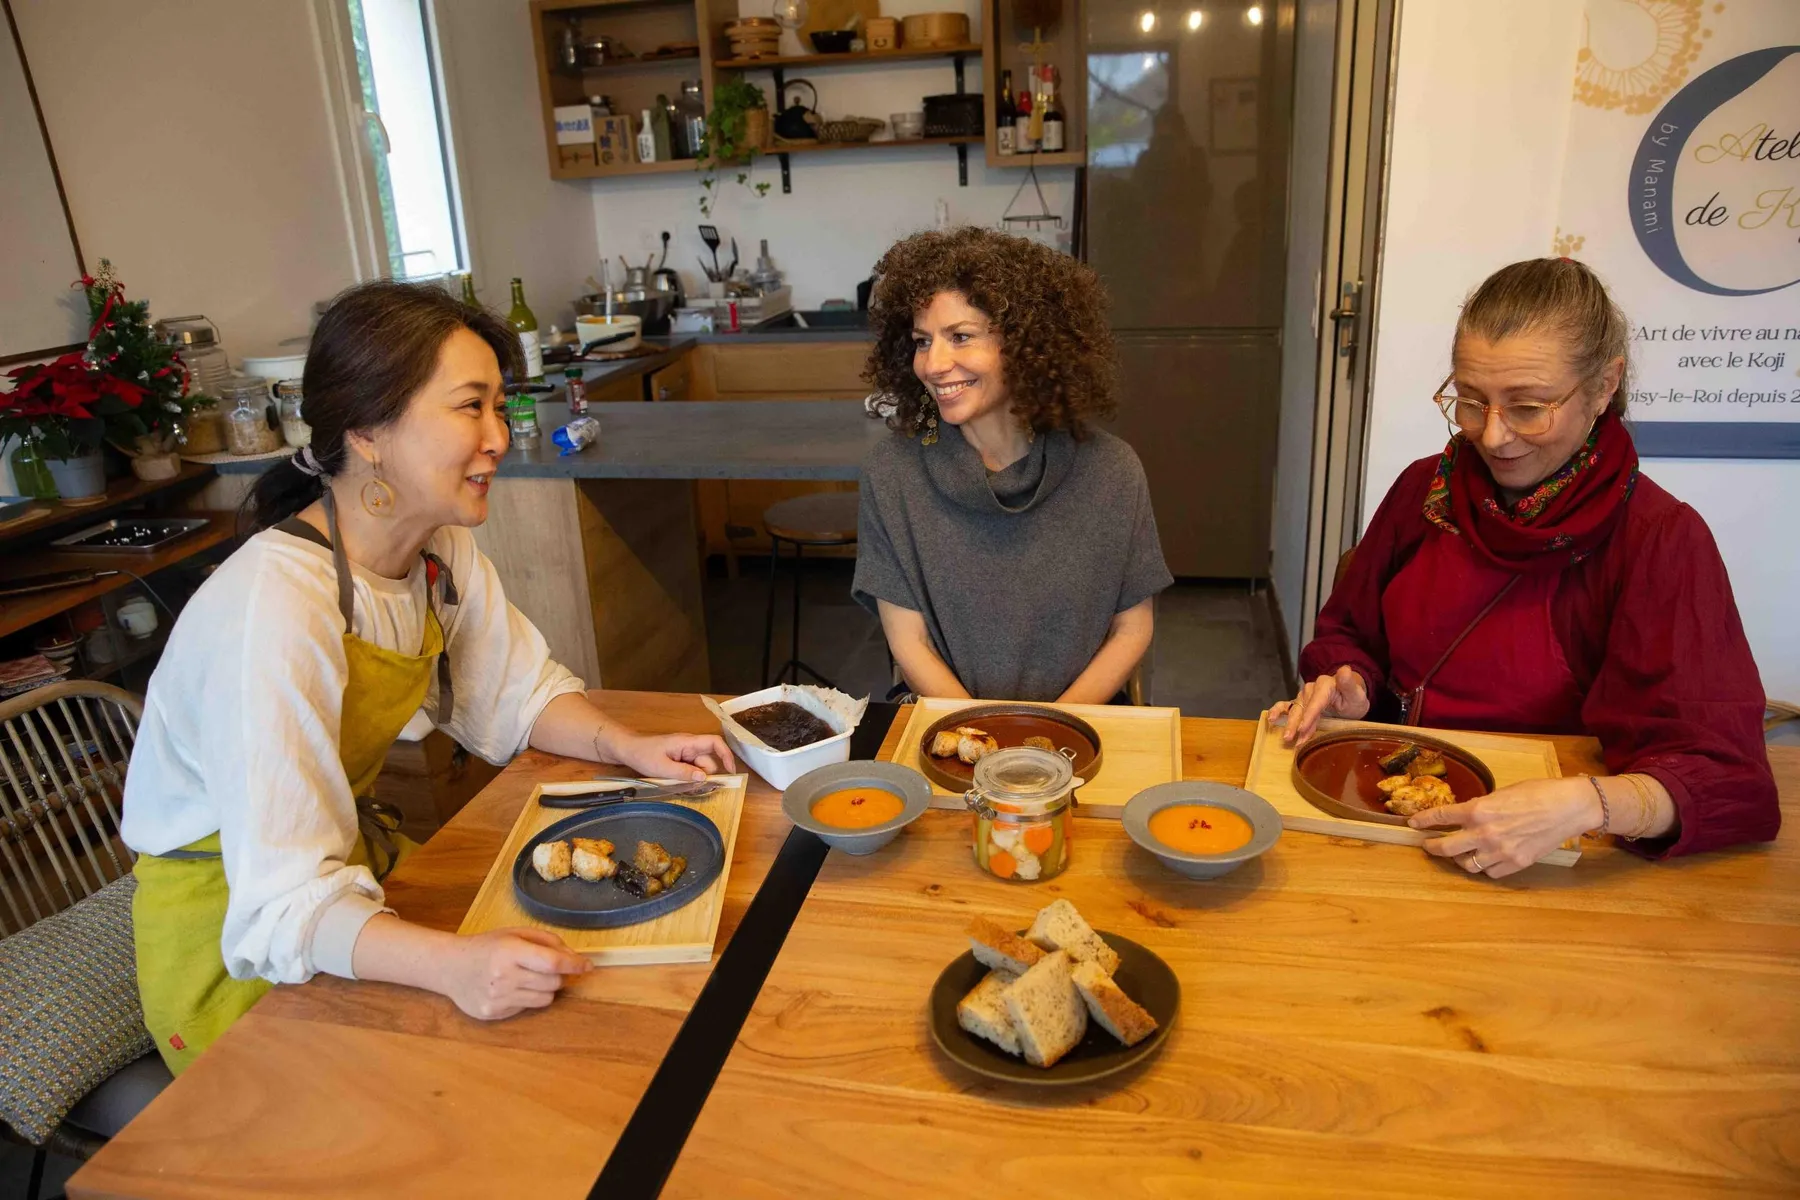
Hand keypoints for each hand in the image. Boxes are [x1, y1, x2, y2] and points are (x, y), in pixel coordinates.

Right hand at [444, 928, 588, 1019]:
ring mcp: (498, 997)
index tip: (588, 966)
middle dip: (558, 975)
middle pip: (553, 983)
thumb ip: (547, 942)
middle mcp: (504, 976)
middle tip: (547, 968)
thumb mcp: (515, 933)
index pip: (553, 963)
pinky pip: (527, 1008)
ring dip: (545, 988)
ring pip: (545, 998)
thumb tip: (574, 958)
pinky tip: (511, 988)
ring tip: (527, 977)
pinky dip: (528, 998)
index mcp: (510, 951)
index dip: (575, 965)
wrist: (449, 967)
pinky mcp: (494, 1013)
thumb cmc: (487, 946)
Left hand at [614, 730, 734, 781]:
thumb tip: (704, 778)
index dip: (726, 756)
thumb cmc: (643, 754)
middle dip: (704, 776)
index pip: (715, 743)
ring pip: (699, 768)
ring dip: (693, 778)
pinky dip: (687, 777)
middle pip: (708, 761)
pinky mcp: (680, 759)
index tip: (731, 772)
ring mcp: (685, 752)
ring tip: (675, 783)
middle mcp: (690, 746)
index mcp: (687, 742)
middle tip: (689, 787)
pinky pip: (691, 770)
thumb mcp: (662, 767)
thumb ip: (684, 773)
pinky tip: (675, 782)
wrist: (627, 749)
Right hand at [1268, 666, 1369, 745]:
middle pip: (1302, 707)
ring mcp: (1303, 695)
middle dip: (1296, 723)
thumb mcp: (1356, 694)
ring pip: (1294, 710)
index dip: (1308, 716)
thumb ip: (1349, 684)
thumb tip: (1345, 670)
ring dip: (1289, 724)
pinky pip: (1286, 706)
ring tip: (1286, 737)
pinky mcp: (1299, 702)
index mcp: (1325, 685)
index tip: (1302, 730)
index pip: (1316, 702)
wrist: (1349, 698)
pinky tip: (1271, 719)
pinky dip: (1277, 711)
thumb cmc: (1353, 699)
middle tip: (1290, 738)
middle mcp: (1311, 688)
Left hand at [1407, 777, 1601, 878]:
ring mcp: (1500, 852)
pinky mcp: (1516, 863)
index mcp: (1478, 810)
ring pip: (1466, 865)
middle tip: (1428, 845)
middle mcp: (1484, 833)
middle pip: (1445, 848)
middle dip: (1432, 847)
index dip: (1423, 821)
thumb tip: (1466, 815)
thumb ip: (1481, 806)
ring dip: (1459, 859)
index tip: (1413, 824)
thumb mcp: (1501, 793)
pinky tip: (1486, 860)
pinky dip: (1485, 868)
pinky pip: (1490, 873)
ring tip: (1460, 854)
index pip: (1440, 817)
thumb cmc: (1537, 793)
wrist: (1568, 807)